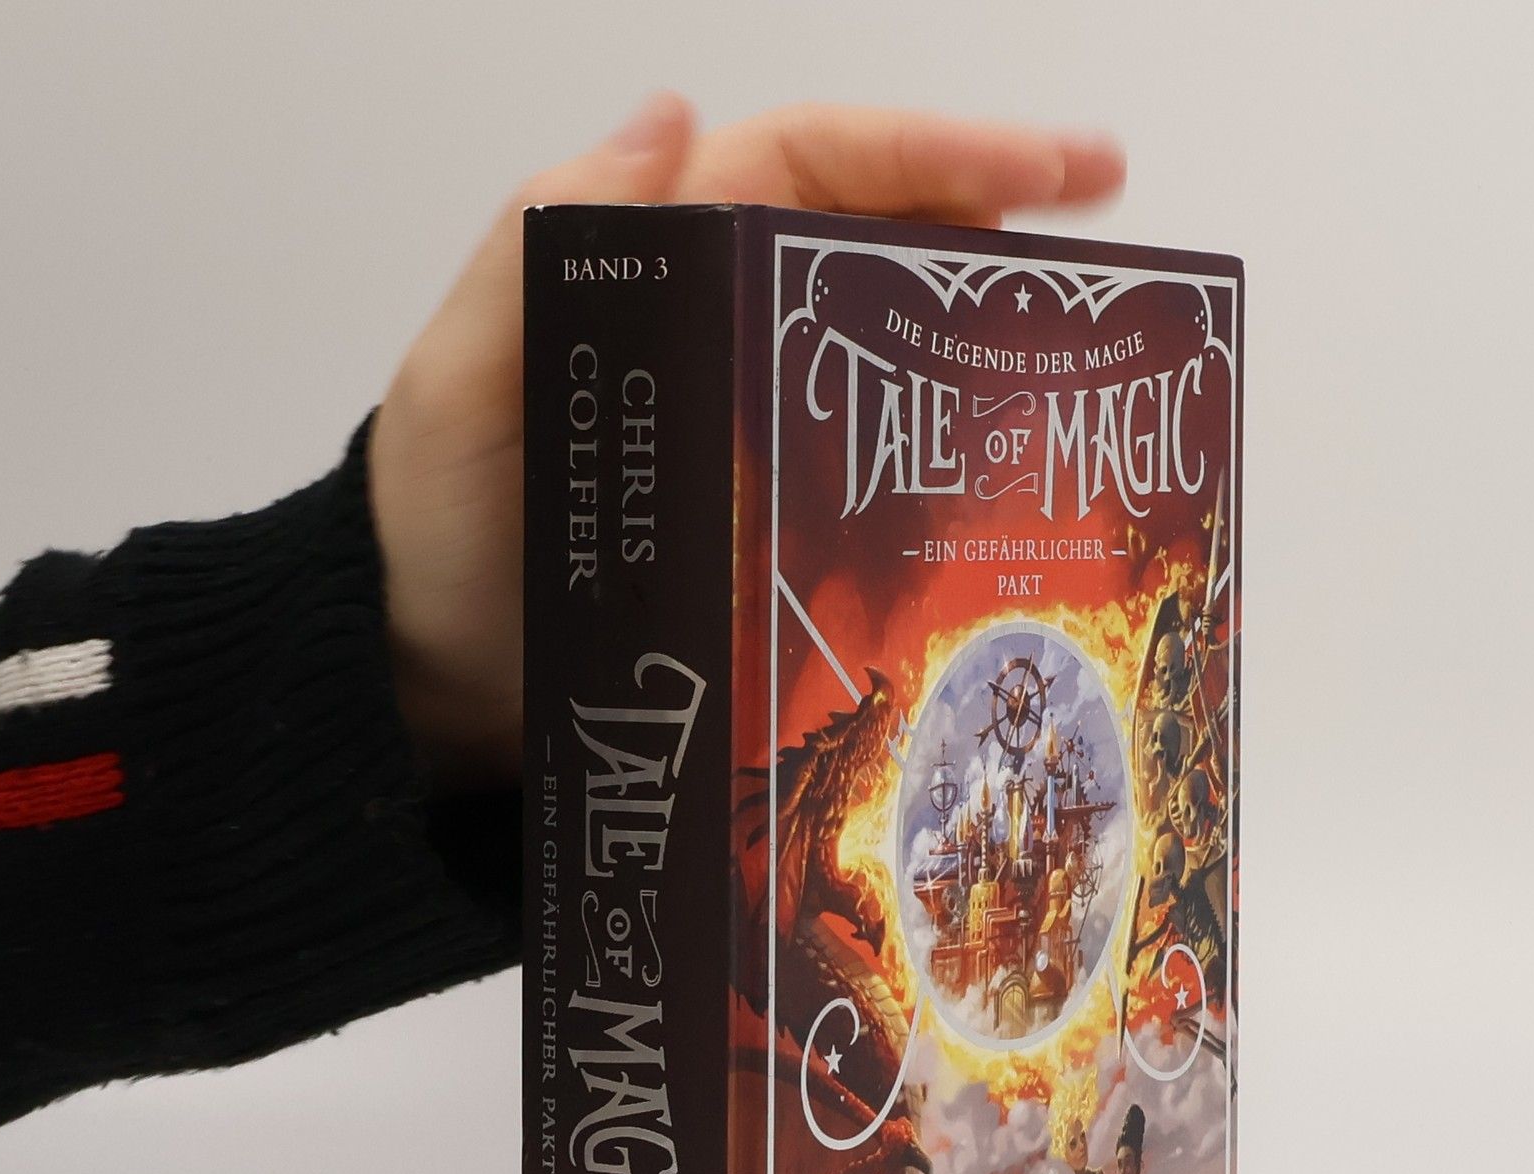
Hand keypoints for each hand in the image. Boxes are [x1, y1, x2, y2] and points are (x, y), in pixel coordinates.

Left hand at [368, 96, 1124, 786]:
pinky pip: (862, 478)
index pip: (812, 168)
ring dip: (978, 346)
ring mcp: (743, 435)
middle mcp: (712, 333)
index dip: (939, 156)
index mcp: (652, 268)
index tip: (1058, 177)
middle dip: (994, 233)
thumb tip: (670, 118)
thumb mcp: (460, 384)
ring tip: (1077, 362)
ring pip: (878, 358)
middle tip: (1112, 258)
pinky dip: (932, 470)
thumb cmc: (433, 538)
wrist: (421, 696)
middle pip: (870, 247)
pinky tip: (997, 491)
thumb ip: (544, 250)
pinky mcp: (757, 529)